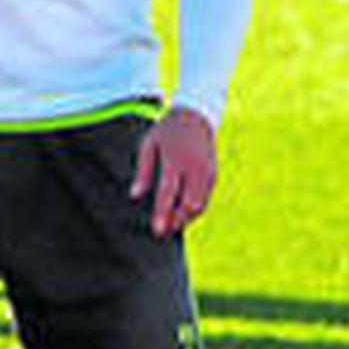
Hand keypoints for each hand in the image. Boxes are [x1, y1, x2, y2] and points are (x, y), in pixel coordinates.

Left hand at [131, 106, 217, 236]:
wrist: (195, 117)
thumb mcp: (148, 145)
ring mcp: (208, 172)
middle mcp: (195, 166)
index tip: (156, 230)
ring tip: (169, 226)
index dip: (163, 213)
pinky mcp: (214, 175)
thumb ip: (143, 172)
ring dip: (186, 219)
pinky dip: (194, 210)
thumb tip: (134, 196)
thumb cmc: (166, 131)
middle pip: (190, 204)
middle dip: (176, 221)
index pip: (169, 191)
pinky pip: (206, 199)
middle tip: (160, 231)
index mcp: (176, 158)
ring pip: (201, 205)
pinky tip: (181, 215)